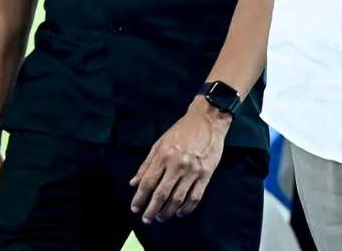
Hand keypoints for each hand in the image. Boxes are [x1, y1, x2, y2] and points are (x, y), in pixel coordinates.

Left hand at [129, 97, 229, 222]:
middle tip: (146, 219)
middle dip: (151, 209)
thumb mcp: (160, 144)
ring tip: (160, 218)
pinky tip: (180, 213)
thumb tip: (134, 183)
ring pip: (178, 199)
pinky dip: (187, 208)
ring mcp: (193, 171)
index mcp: (164, 156)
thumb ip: (146, 164)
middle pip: (161, 194)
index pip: (148, 182)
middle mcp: (177, 165)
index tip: (135, 208)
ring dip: (167, 212)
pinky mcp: (206, 175)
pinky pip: (195, 197)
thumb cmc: (181, 131)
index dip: (140, 198)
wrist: (207, 121)